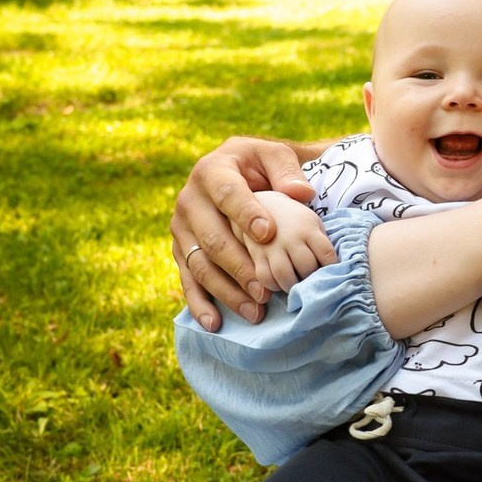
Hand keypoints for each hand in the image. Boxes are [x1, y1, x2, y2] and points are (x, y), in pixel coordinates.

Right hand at [170, 135, 329, 330]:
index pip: (228, 194)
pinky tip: (215, 324)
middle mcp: (189, 200)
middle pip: (212, 238)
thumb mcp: (274, 156)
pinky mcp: (180, 251)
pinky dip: (199, 304)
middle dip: (240, 266)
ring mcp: (181, 229)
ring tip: (256, 311)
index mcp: (212, 171)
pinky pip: (188, 280)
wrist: (232, 171)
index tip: (269, 235)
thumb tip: (301, 193)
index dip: (247, 214)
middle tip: (265, 290)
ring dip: (227, 291)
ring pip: (200, 265)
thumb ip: (287, 170)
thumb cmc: (258, 166)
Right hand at [240, 191, 335, 292]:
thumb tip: (338, 260)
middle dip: (312, 279)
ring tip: (298, 286)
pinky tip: (280, 283)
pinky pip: (265, 277)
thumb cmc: (295, 219)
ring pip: (285, 276)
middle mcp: (290, 238)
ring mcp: (272, 247)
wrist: (263, 204)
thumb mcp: (313, 221)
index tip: (332, 273)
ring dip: (293, 286)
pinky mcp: (257, 254)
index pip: (327, 254)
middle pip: (307, 268)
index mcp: (308, 228)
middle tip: (314, 283)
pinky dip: (274, 285)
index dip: (332, 267)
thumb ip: (323, 239)